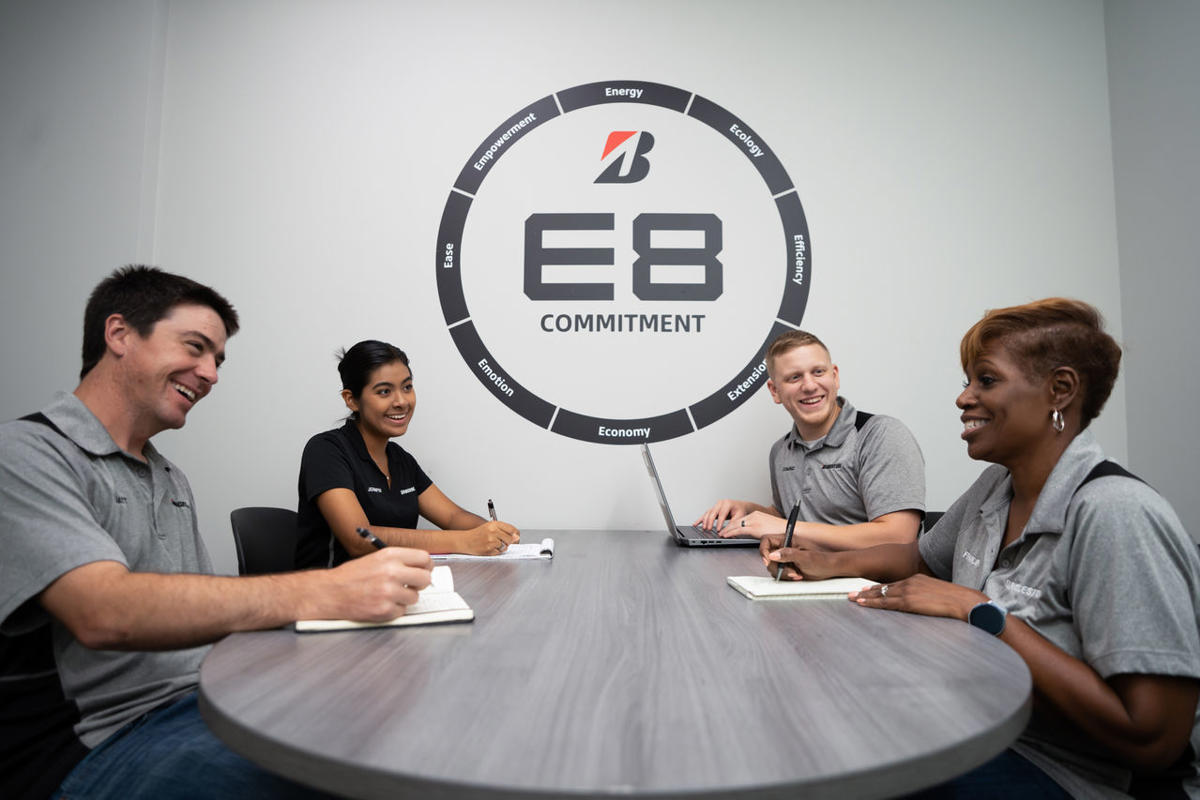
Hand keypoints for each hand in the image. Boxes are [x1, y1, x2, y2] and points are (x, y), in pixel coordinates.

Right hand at [323, 547, 433, 621]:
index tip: (424, 570)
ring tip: (389, 594)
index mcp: (390, 556)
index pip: (424, 558)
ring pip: (415, 597)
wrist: (330, 593)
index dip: (426, 566)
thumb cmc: (351, 576)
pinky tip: (381, 603)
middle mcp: (392, 572)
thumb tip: (421, 566)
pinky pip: (402, 611)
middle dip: (419, 583)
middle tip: (410, 585)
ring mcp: (389, 592)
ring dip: (405, 598)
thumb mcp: (375, 558)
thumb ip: (398, 561)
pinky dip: (394, 610)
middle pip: (425, 578)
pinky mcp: (385, 610)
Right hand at [460, 521, 519, 554]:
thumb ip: (504, 530)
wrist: (466, 540)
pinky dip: (496, 551)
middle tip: (503, 542)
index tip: (515, 537)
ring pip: (505, 546)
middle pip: (510, 539)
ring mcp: (490, 541)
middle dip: (509, 542)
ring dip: (502, 547)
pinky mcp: (488, 549)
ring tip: (494, 544)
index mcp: (494, 524)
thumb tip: (517, 537)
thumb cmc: (479, 534)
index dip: (515, 535)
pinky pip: (499, 552)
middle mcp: (493, 531)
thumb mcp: (491, 527)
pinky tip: (490, 548)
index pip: (512, 530)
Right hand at [695, 499, 755, 531]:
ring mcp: (715, 506)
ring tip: (704, 528)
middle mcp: (720, 503)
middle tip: (709, 529)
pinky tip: (695, 524)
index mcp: (727, 503)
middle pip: (713, 512)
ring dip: (705, 521)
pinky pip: (705, 514)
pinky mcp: (713, 509)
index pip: (722, 514)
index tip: (718, 530)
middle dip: (710, 522)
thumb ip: (733, 524)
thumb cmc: (740, 510)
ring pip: (708, 513)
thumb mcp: (739, 517)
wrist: (740, 506)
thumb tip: (726, 532)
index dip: (720, 523)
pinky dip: (700, 519)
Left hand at [720, 510, 785, 538]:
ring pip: (735, 524)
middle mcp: (754, 515)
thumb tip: (754, 534)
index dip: (732, 524)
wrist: (790, 530)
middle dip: (727, 526)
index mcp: (757, 514)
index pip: (741, 519)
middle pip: (736, 520)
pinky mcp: (754, 528)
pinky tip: (726, 535)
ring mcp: (754, 521)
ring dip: (727, 530)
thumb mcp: (767, 528)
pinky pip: (739, 530)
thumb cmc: (781, 531)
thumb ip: (758, 529)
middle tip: (721, 531)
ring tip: (721, 534)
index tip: (727, 528)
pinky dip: (730, 532)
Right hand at [759, 534, 837, 580]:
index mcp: (787, 539)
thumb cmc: (821, 559)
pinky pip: (779, 572)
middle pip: (768, 556)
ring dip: (783, 573)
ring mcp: (785, 557)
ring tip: (796, 574)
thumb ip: (788, 554)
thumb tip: (772, 555)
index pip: (767, 540)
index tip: (768, 560)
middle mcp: (784, 547)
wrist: (830, 568)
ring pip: (773, 566)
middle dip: (777, 567)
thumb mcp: (804, 557)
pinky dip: (786, 576)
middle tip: (789, 571)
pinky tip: (797, 576)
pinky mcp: (787, 566)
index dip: (764, 550)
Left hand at [848, 574, 985, 620]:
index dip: (878, 587)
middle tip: (852, 593)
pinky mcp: (909, 601)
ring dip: (865, 597)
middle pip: (883, 586)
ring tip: (852, 598)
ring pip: (881, 594)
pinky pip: (886, 603)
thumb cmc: (956, 601)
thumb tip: (920, 603)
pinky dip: (872, 603)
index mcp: (917, 579)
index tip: (867, 589)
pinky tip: (863, 604)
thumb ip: (924, 596)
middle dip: (866, 590)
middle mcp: (910, 582)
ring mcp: (908, 591)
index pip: (892, 583)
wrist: (965, 601)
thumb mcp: (936, 593)